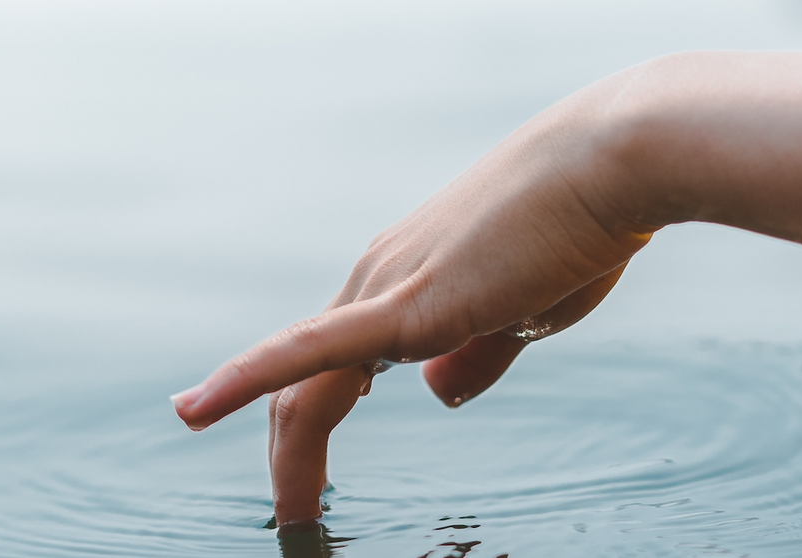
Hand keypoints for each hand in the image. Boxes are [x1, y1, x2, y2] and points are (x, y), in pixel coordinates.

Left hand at [170, 86, 656, 522]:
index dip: (310, 425)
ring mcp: (383, 287)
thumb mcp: (526, 312)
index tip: (308, 484)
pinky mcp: (405, 303)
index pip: (333, 365)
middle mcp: (378, 280)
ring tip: (290, 517)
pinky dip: (245, 379)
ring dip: (290, 456)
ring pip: (305, 385)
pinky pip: (308, 350)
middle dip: (292, 455)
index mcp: (404, 283)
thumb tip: (438, 394)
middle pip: (305, 382)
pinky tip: (193, 411)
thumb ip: (479, 354)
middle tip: (293, 515)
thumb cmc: (579, 231)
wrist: (609, 168)